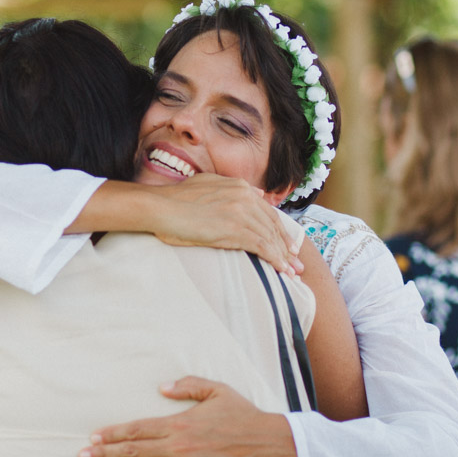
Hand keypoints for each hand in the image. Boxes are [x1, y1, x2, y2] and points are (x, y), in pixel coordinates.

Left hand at [77, 376, 303, 456]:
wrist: (267, 444)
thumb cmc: (242, 415)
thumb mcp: (216, 390)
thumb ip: (188, 385)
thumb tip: (162, 387)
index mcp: (180, 422)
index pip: (138, 428)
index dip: (113, 433)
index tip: (94, 437)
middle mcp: (179, 446)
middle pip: (134, 450)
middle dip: (105, 453)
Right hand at [148, 174, 303, 275]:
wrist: (160, 207)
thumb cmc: (176, 200)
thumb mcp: (208, 184)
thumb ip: (231, 188)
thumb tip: (254, 193)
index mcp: (239, 186)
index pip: (267, 212)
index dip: (279, 231)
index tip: (287, 246)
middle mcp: (244, 196)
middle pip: (272, 226)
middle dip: (286, 247)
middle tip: (297, 264)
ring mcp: (241, 212)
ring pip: (270, 238)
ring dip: (283, 257)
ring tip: (291, 272)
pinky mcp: (234, 229)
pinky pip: (262, 246)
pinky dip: (275, 260)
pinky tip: (280, 270)